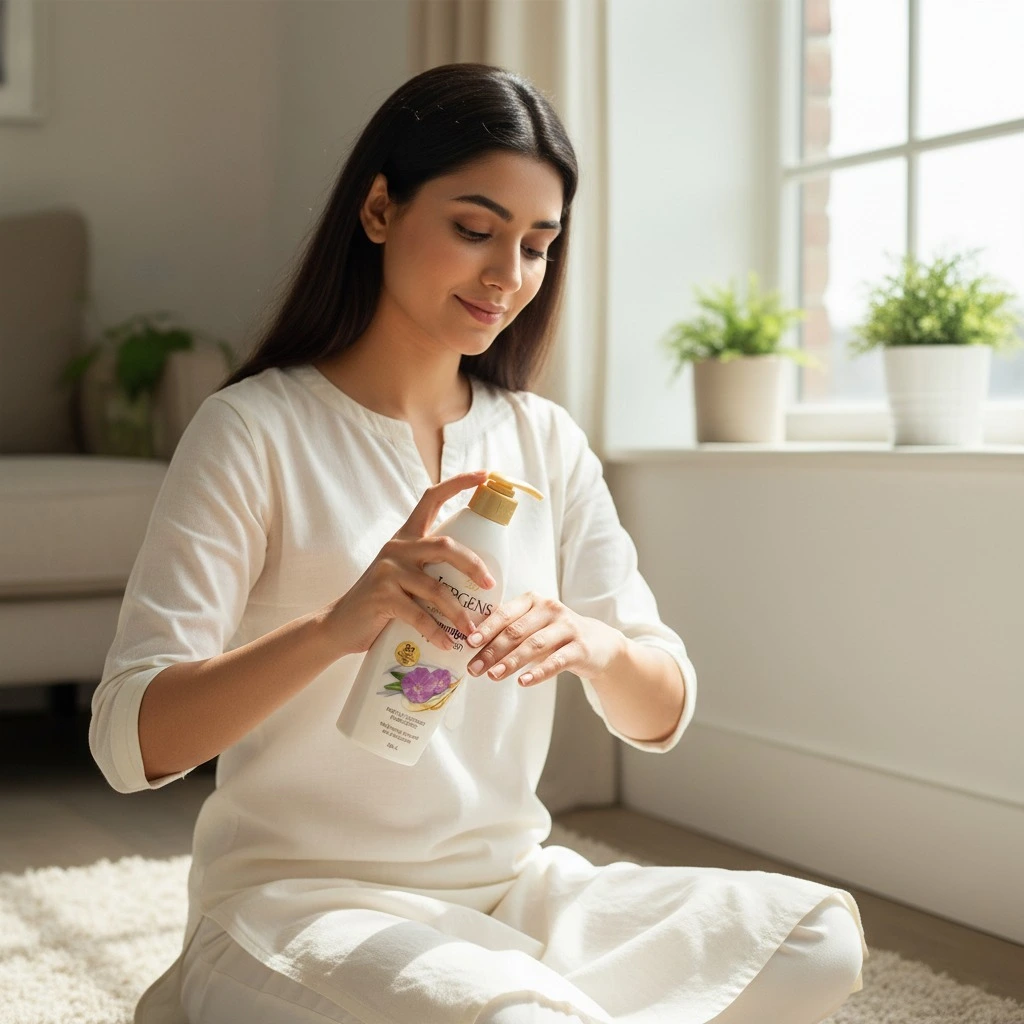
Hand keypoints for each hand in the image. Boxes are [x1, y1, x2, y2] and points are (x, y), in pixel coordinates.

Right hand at [320, 470, 496, 656]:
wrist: (339, 625)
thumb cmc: (381, 602)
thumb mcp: (404, 576)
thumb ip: (430, 568)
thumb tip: (478, 577)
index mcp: (405, 537)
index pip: (432, 498)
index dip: (459, 484)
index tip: (485, 475)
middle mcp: (397, 548)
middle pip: (445, 546)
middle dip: (473, 565)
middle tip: (490, 584)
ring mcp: (388, 572)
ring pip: (436, 588)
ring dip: (459, 612)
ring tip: (472, 631)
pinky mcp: (382, 597)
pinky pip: (420, 615)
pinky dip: (437, 632)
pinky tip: (447, 643)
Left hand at [464, 591, 626, 686]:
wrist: (600, 644)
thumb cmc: (555, 635)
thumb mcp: (533, 626)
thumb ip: (509, 630)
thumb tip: (473, 645)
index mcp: (533, 600)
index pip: (505, 613)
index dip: (486, 628)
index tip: (469, 643)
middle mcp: (550, 609)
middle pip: (516, 631)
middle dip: (492, 651)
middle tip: (474, 668)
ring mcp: (567, 627)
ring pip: (534, 645)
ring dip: (511, 662)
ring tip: (493, 675)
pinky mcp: (581, 648)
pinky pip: (556, 661)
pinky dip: (538, 672)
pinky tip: (523, 682)